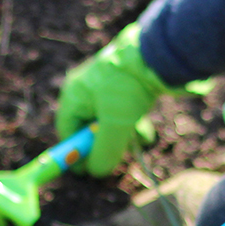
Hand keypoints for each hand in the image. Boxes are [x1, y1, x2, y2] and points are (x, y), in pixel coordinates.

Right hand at [54, 24, 170, 175]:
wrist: (157, 54)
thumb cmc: (128, 88)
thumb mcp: (115, 126)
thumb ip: (103, 152)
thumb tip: (96, 172)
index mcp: (74, 96)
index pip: (67, 131)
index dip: (76, 153)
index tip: (88, 170)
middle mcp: (85, 89)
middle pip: (88, 127)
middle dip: (104, 144)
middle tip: (117, 157)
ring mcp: (105, 85)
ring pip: (109, 121)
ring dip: (122, 136)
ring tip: (138, 141)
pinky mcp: (124, 84)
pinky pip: (123, 111)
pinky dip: (131, 124)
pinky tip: (144, 132)